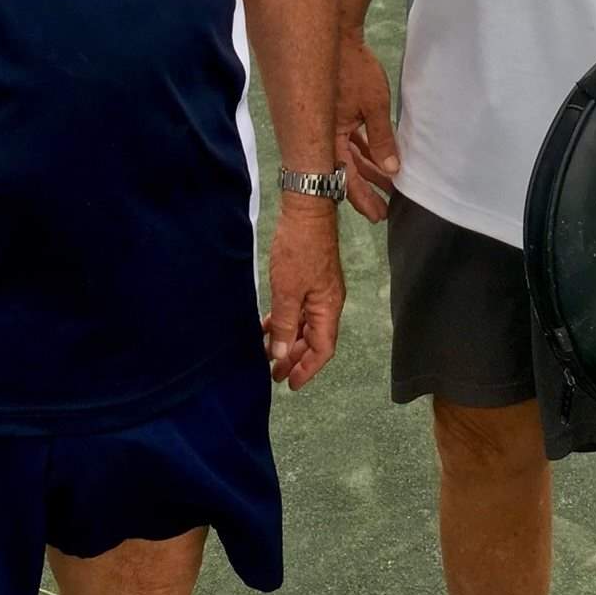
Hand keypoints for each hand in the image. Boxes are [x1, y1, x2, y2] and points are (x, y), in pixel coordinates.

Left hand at [264, 196, 344, 389]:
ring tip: (268, 356)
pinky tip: (267, 327)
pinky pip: (297, 310)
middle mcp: (327, 303)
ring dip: (287, 341)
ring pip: (304, 325)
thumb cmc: (299, 249)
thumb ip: (284, 325)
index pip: (323, 349)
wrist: (305, 210)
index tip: (290, 384)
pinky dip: (284, 322)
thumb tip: (280, 355)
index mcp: (328, 308)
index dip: (307, 369)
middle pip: (314, 340)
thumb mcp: (287, 291)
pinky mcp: (308, 280)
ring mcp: (318, 291)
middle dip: (295, 359)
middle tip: (275, 375)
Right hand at [337, 35, 400, 222]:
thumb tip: (391, 169)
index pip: (346, 178)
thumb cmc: (355, 71)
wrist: (337, 40)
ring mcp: (331, 127)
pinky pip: (349, 142)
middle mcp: (326, 136)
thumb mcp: (375, 105)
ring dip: (368, 171)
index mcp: (331, 138)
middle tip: (385, 209)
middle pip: (346, 172)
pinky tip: (378, 162)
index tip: (379, 215)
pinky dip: (363, 153)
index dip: (363, 198)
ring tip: (388, 186)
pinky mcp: (336, 117)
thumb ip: (381, 138)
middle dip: (367, 190)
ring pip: (350, 157)